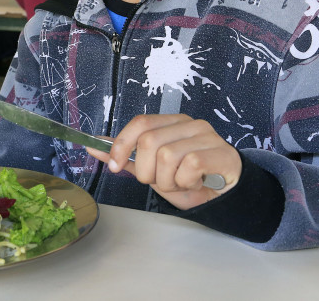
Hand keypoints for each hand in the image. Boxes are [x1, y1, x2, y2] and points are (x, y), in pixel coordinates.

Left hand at [86, 114, 241, 209]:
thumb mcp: (152, 170)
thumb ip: (126, 158)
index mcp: (171, 122)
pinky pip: (190, 166)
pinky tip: (194, 183)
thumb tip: (94, 147)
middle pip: (149, 142)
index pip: (140, 123)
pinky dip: (186, 182)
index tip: (115, 167)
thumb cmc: (188, 180)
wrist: (224, 195)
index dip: (122, 145)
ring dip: (168, 181)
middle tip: (160, 181)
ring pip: (167, 156)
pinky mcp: (221, 152)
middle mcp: (189, 124)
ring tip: (180, 183)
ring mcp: (206, 136)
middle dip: (147, 172)